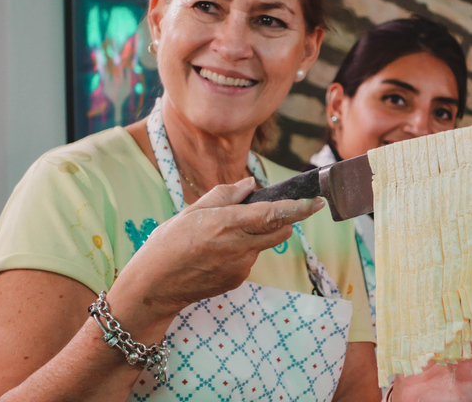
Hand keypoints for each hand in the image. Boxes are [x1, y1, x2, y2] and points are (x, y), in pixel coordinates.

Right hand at [109, 177, 324, 327]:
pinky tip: (216, 254)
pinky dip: (242, 251)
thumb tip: (251, 185)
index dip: (298, 208)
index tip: (317, 201)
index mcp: (226, 224)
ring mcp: (240, 266)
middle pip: (281, 231)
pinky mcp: (238, 280)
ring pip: (263, 244)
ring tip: (222, 236)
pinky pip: (250, 259)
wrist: (154, 286)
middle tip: (262, 212)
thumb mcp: (192, 211)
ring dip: (256, 236)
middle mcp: (238, 246)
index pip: (273, 214)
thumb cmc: (168, 243)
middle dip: (282, 219)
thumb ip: (225, 195)